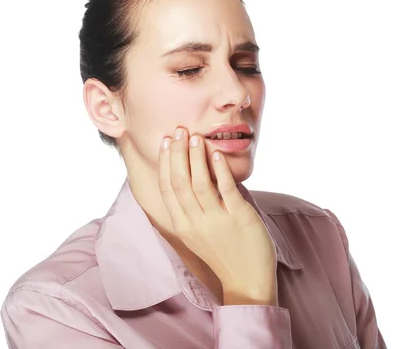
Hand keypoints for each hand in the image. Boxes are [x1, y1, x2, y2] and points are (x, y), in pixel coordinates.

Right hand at [158, 127, 277, 305]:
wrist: (247, 281)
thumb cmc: (224, 254)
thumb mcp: (198, 233)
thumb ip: (192, 208)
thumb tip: (191, 175)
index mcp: (183, 226)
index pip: (168, 188)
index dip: (165, 162)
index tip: (166, 141)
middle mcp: (195, 223)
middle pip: (180, 182)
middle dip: (178, 153)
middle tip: (178, 131)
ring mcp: (216, 221)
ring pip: (199, 183)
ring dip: (196, 157)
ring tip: (195, 137)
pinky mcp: (238, 219)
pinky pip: (226, 189)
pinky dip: (220, 169)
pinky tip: (216, 153)